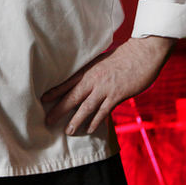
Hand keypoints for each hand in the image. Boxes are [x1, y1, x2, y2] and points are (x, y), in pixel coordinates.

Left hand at [41, 36, 175, 135]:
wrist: (142, 53)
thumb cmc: (125, 56)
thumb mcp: (104, 61)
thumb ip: (95, 72)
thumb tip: (88, 81)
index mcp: (89, 70)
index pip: (67, 82)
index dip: (54, 91)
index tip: (42, 99)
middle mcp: (93, 79)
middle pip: (72, 97)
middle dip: (58, 110)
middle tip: (47, 121)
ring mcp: (104, 88)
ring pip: (86, 107)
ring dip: (75, 120)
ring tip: (67, 131)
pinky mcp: (116, 95)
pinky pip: (103, 111)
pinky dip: (96, 121)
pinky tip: (89, 129)